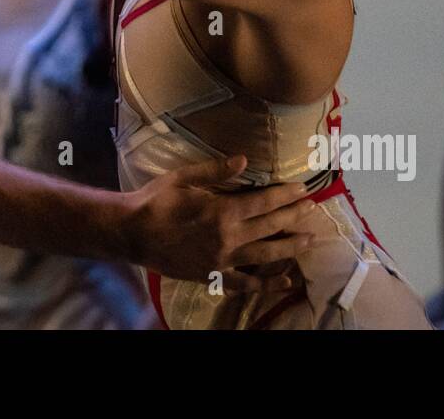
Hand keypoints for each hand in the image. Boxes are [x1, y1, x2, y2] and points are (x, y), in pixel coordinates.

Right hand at [123, 154, 317, 291]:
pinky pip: (246, 283)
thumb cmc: (155, 201)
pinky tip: (285, 281)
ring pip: (265, 255)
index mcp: (222, 211)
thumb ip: (215, 170)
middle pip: (270, 226)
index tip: (302, 189)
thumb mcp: (182, 178)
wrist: (131, 233)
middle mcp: (228, 238)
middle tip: (312, 209)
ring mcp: (223, 260)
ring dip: (289, 248)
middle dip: (293, 217)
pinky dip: (267, 284)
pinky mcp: (213, 275)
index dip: (285, 195)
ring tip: (309, 240)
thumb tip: (243, 160)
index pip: (264, 202)